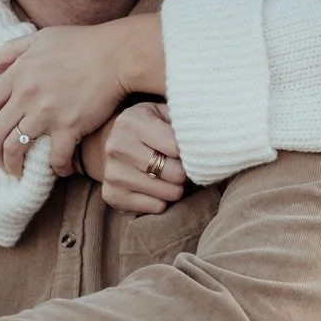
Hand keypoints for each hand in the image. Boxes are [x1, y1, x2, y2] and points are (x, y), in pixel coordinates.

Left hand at [0, 17, 165, 177]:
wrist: (116, 54)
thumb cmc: (81, 43)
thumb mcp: (39, 39)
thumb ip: (9, 51)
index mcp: (17, 74)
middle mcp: (26, 95)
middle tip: (2, 161)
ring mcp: (46, 112)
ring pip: (16, 149)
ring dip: (15, 166)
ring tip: (20, 172)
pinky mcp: (69, 126)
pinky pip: (55, 157)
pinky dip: (57, 168)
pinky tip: (61, 169)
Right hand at [97, 101, 187, 215]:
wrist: (114, 146)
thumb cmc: (148, 128)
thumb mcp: (162, 113)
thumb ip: (182, 118)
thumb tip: (208, 129)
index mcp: (131, 122)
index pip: (177, 147)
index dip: (190, 152)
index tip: (190, 151)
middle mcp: (117, 146)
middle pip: (174, 172)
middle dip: (184, 172)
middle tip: (183, 167)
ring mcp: (112, 173)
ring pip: (167, 192)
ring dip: (176, 188)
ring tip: (171, 178)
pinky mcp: (112, 195)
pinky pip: (156, 207)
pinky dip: (163, 201)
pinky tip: (157, 189)